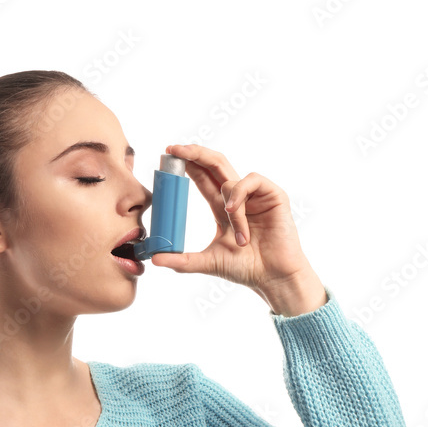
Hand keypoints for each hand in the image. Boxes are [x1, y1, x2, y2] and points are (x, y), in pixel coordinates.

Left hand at [150, 143, 326, 313]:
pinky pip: (249, 181)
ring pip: (230, 181)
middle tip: (174, 149)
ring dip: (228, 206)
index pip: (203, 178)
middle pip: (215, 164)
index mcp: (224, 208)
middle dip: (195, 153)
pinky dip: (239, 195)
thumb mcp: (208, 263)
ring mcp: (256, 195)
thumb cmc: (246, 269)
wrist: (273, 277)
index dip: (188, 164)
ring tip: (237, 234)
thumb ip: (182, 260)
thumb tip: (154, 259)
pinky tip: (236, 212)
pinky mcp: (273, 195)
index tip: (168, 155)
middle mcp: (239, 197)